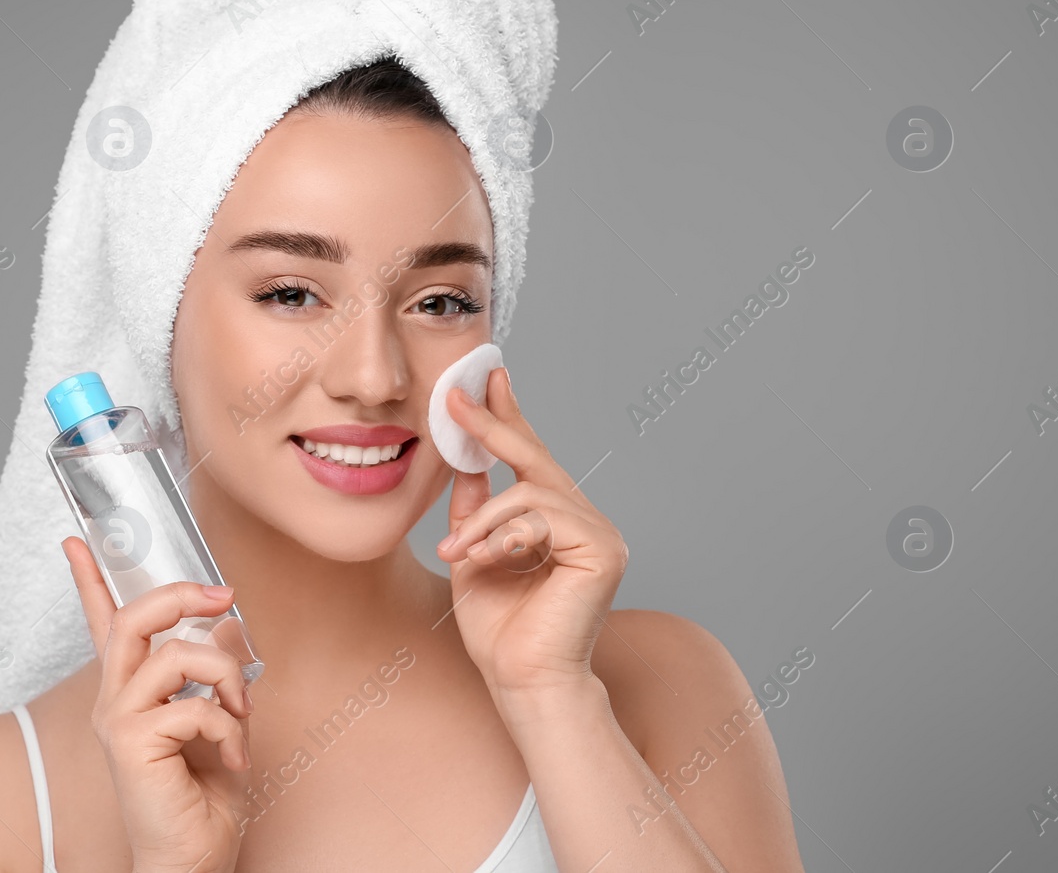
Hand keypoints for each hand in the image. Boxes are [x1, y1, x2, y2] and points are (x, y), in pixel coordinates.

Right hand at [63, 537, 254, 872]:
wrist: (192, 858)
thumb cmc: (202, 799)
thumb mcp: (219, 722)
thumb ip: (214, 678)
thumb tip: (229, 629)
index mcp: (131, 692)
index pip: (105, 624)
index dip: (89, 579)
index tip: (77, 539)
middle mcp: (114, 701)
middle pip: (133, 619)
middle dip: (181, 596)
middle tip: (224, 597)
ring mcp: (118, 720)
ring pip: (176, 655)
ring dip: (227, 677)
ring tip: (240, 714)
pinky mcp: (131, 742)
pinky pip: (194, 705)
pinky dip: (229, 728)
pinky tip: (232, 757)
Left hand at [433, 366, 628, 699]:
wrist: (520, 680)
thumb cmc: (498, 629)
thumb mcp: (473, 553)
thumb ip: (475, 509)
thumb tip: (466, 460)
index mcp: (558, 520)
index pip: (532, 458)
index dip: (508, 416)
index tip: (485, 378)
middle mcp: (586, 520)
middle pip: (536, 457)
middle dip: (493, 424)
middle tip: (454, 399)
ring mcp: (600, 534)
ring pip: (529, 491)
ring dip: (483, 521)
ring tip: (458, 554)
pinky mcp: (602, 550)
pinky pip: (540, 517)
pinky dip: (502, 536)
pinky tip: (485, 562)